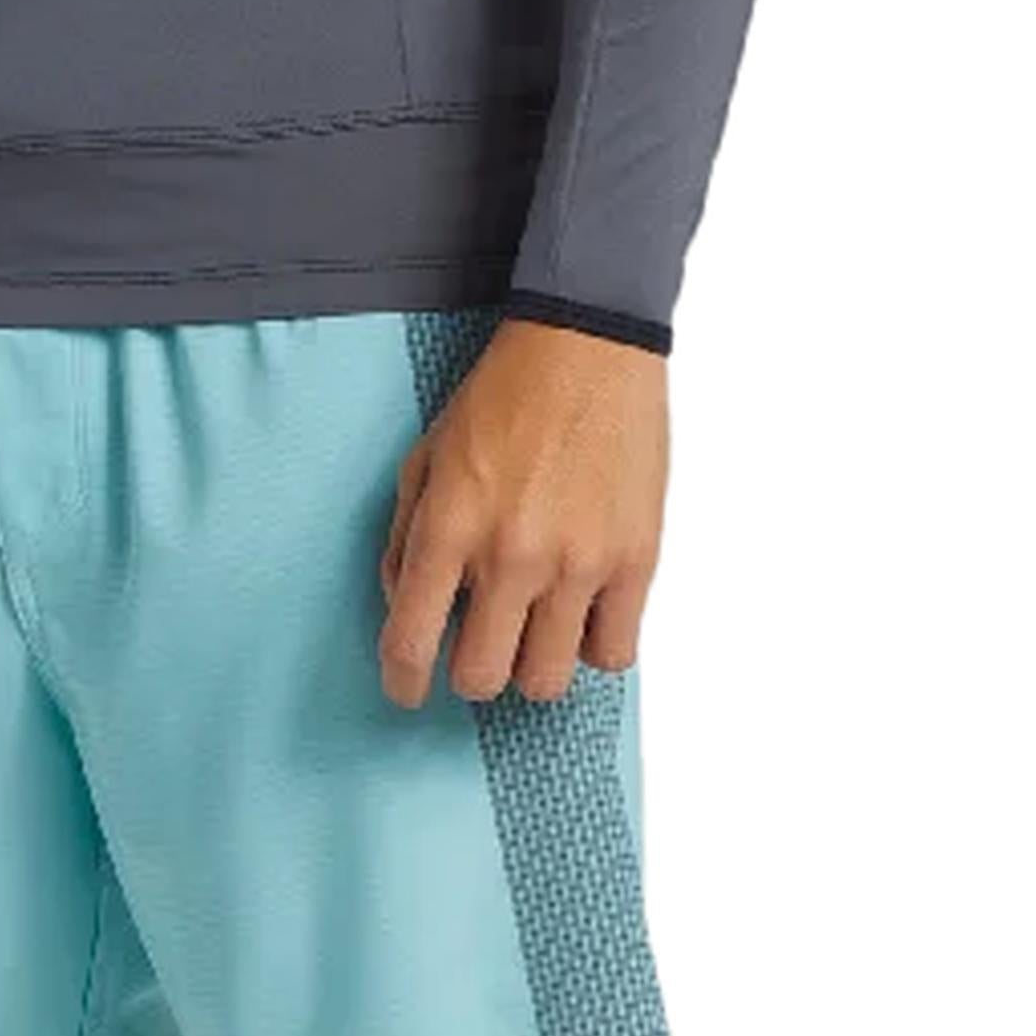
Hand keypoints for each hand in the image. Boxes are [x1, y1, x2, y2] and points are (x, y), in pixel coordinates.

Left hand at [376, 317, 667, 706]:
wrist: (586, 346)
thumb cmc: (504, 395)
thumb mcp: (427, 453)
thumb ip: (406, 535)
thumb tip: (404, 607)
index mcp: (451, 524)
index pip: (411, 641)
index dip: (401, 680)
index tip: (405, 689)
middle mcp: (512, 554)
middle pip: (482, 678)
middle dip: (470, 672)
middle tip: (477, 644)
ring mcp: (578, 563)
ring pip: (547, 680)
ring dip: (531, 662)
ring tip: (533, 626)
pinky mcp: (634, 562)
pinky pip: (612, 653)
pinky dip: (593, 645)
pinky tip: (581, 611)